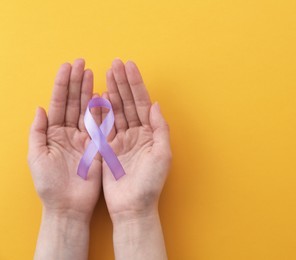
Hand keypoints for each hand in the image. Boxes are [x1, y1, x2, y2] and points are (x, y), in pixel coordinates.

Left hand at [28, 59, 101, 220]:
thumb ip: (38, 131)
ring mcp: (85, 138)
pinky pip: (101, 125)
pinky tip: (103, 95)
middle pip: (74, 102)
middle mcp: (70, 132)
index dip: (63, 85)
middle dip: (77, 82)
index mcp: (53, 133)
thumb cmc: (49, 184)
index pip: (59, 103)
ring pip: (87, 110)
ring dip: (89, 91)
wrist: (68, 205)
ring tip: (92, 73)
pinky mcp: (98, 146)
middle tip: (82, 63)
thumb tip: (40, 108)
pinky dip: (102, 110)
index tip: (68, 67)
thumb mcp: (36, 156)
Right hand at [102, 59, 171, 221]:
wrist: (132, 206)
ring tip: (106, 72)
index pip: (142, 103)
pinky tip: (98, 95)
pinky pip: (103, 125)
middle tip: (115, 63)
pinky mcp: (107, 147)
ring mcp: (121, 139)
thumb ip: (160, 128)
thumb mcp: (162, 154)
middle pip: (128, 102)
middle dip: (122, 82)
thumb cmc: (151, 183)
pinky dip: (100, 110)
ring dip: (111, 91)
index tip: (129, 66)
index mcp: (150, 133)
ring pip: (116, 110)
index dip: (136, 84)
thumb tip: (155, 104)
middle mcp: (136, 133)